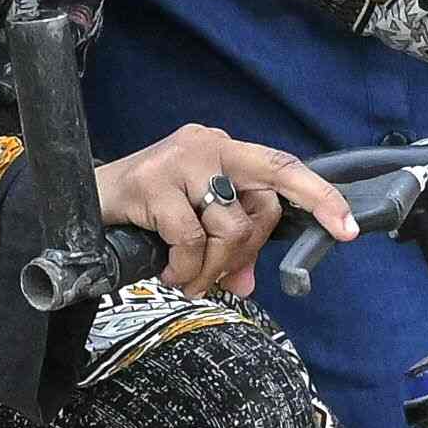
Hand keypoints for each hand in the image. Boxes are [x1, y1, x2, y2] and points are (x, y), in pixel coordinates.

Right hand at [88, 124, 359, 299]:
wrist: (79, 201)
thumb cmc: (144, 212)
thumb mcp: (193, 228)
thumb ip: (227, 250)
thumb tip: (247, 282)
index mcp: (226, 151)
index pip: (284, 167)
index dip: (319, 196)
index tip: (348, 228)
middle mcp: (208, 145)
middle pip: (260, 206)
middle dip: (244, 253)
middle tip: (216, 276)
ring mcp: (180, 160)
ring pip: (227, 227)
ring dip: (210, 267)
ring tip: (186, 278)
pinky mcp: (151, 181)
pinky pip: (190, 238)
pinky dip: (185, 268)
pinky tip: (169, 273)